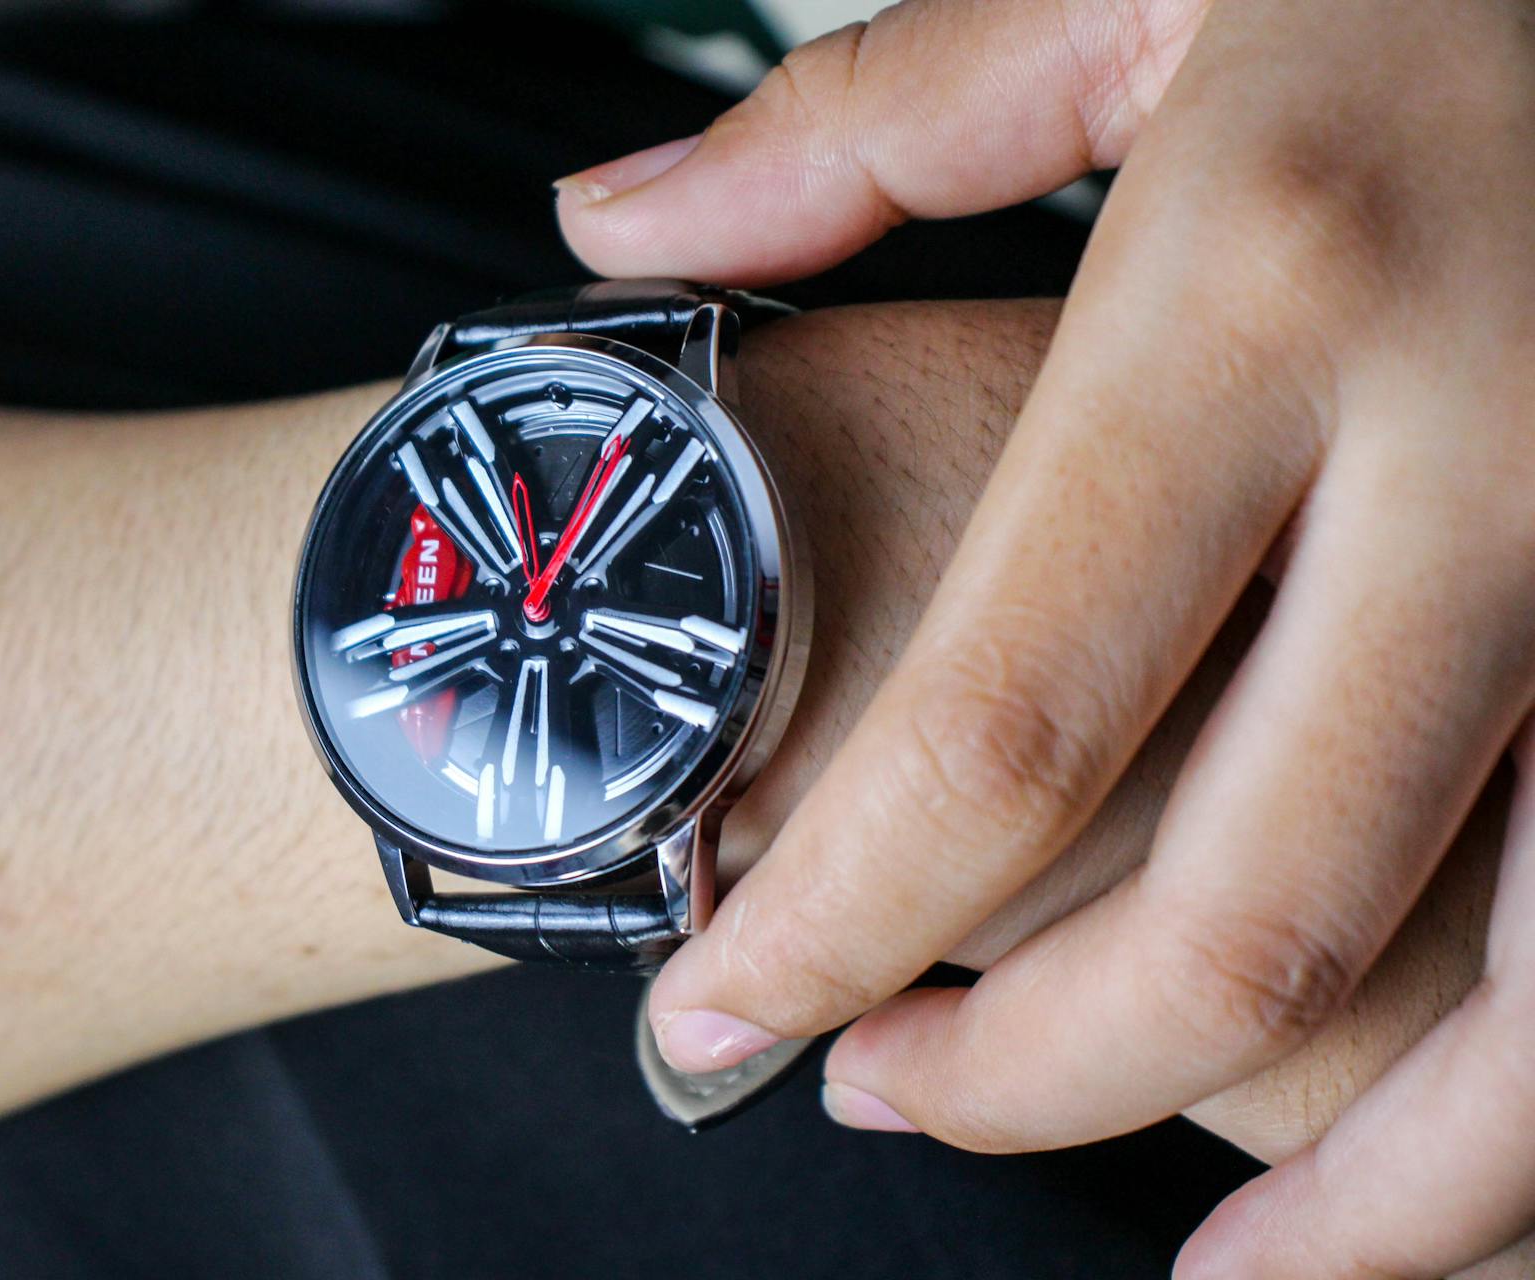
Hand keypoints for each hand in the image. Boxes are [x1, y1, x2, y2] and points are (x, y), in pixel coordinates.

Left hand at [559, 2, 1534, 1274]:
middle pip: (1232, 918)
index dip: (830, 924)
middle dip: (1027, 1079)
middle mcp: (1493, 457)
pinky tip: (1424, 1178)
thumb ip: (865, 122)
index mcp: (1269, 293)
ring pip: (1526, 1026)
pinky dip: (1531, 1129)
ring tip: (1199, 1274)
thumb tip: (607, 220)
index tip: (721, 1009)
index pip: (1001, 728)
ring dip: (1347, 1209)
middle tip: (879, 1095)